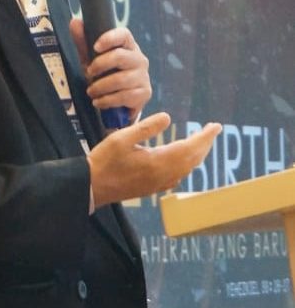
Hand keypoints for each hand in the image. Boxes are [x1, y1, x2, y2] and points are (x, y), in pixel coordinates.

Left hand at [70, 19, 151, 120]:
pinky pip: (124, 96)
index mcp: (128, 46)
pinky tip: (98, 102)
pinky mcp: (144, 93)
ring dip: (100, 87)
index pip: (124, 35)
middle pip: (120, 57)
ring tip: (91, 92)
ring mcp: (143, 76)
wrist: (119, 102)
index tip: (95, 47)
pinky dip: (107, 100)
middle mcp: (139, 59)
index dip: (110, 38)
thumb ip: (84, 42)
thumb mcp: (92, 59)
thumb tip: (75, 22)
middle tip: (88, 74)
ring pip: (120, 80)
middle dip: (99, 66)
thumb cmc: (106, 75)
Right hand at [87, 112, 221, 207]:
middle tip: (212, 131)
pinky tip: (181, 163)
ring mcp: (157, 184)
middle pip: (192, 160)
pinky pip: (176, 177)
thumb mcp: (121, 138)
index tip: (216, 126)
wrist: (90, 187)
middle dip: (204, 145)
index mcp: (158, 162)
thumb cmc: (103, 161)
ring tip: (200, 143)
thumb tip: (167, 118)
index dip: (205, 136)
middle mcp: (162, 175)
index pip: (189, 147)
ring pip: (186, 170)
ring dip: (196, 155)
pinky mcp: (151, 189)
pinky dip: (185, 166)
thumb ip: (145, 127)